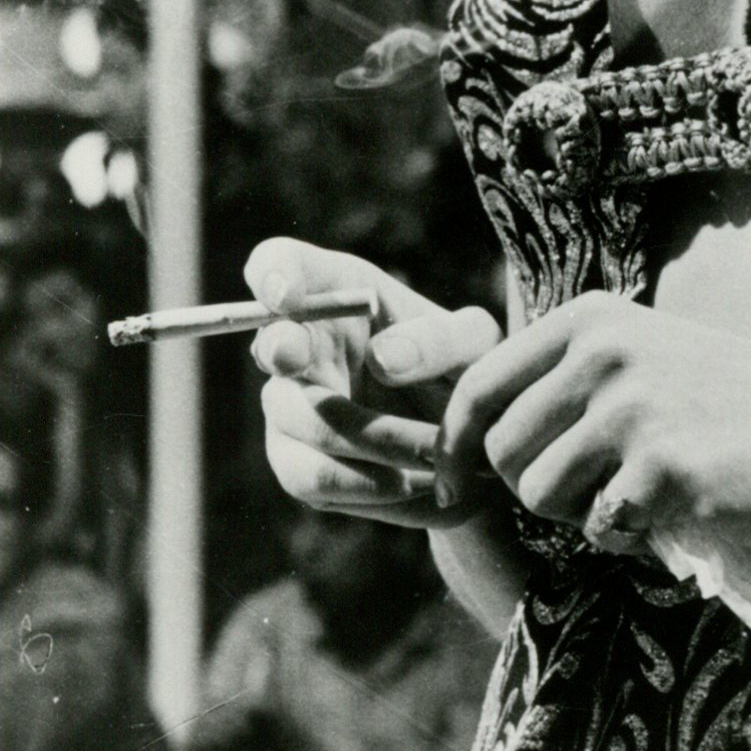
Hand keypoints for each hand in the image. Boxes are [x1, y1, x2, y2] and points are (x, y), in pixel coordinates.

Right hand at [246, 237, 502, 528]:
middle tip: (326, 365)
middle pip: (274, 348)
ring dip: (368, 441)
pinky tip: (414, 483)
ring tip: (435, 454)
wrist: (471, 448)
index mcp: (339, 294)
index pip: (280, 265)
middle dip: (295, 361)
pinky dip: (369, 486)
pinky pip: (313, 480)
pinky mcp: (299, 464)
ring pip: (297, 425)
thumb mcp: (476, 347)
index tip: (287, 296)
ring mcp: (291, 407)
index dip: (273, 275)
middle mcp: (303, 347)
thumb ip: (440, 340)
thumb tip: (382, 359)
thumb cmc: (468, 373)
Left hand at [435, 295, 750, 546]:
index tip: (456, 483)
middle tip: (587, 494)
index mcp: (590, 319)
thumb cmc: (730, 399)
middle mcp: (604, 353)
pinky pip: (599, 526)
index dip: (452, 443)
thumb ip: (566, 373)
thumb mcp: (643, 351)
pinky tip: (669, 513)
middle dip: (531, 487)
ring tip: (631, 500)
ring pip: (539, 493)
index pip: (478, 385)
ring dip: (577, 515)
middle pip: (501, 449)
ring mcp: (634, 409)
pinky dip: (626, 536)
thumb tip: (465, 429)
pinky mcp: (664, 467)